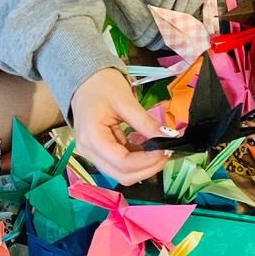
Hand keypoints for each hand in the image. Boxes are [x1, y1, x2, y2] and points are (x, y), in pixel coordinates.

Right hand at [70, 68, 170, 184]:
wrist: (85, 80)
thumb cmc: (101, 85)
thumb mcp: (126, 101)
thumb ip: (146, 123)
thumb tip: (169, 137)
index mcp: (92, 137)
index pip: (122, 162)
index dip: (148, 161)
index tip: (166, 149)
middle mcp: (88, 151)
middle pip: (122, 174)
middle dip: (148, 168)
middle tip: (167, 152)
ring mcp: (92, 154)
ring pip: (122, 173)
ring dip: (143, 166)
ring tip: (159, 148)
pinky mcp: (99, 153)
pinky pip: (120, 164)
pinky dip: (136, 160)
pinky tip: (146, 146)